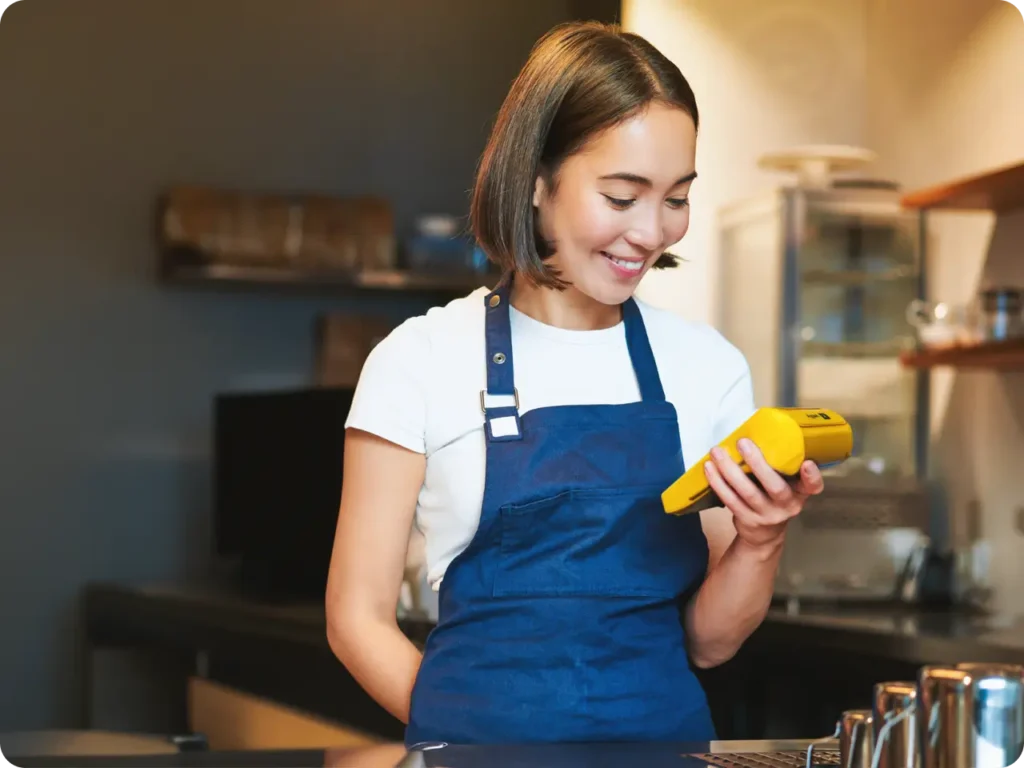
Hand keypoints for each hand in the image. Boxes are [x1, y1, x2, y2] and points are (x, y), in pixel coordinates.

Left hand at [703, 438, 824, 553]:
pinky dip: (718, 483)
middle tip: (742, 442)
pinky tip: (709, 468)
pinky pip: (730, 500)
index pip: (813, 487)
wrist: (764, 534)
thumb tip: (760, 430)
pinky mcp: (747, 520)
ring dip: (730, 471)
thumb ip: (781, 466)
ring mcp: (766, 515)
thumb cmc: (774, 498)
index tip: (808, 463)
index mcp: (800, 493)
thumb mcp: (787, 485)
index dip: (812, 476)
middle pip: (775, 487)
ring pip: (748, 493)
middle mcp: (787, 506)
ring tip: (717, 451)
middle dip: (758, 463)